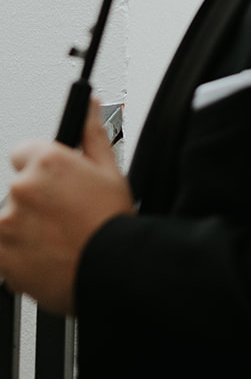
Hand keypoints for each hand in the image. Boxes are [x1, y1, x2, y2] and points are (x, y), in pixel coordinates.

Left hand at [0, 99, 133, 314]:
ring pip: (10, 219)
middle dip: (36, 200)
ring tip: (57, 239)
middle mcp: (22, 188)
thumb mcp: (110, 171)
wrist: (109, 271)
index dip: (40, 168)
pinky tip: (45, 254)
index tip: (53, 183)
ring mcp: (7, 223)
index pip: (23, 152)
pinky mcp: (0, 253)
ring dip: (25, 227)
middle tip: (63, 216)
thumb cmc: (111, 224)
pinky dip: (17, 252)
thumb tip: (90, 107)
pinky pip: (3, 247)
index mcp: (47, 162)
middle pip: (19, 188)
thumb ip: (91, 134)